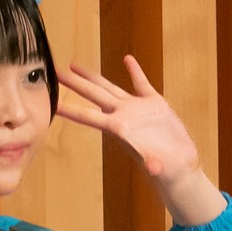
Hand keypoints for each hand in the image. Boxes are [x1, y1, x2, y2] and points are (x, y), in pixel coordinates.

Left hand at [58, 56, 227, 226]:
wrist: (179, 167)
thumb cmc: (166, 171)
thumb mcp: (158, 167)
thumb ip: (153, 164)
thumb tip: (153, 168)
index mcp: (119, 128)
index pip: (88, 116)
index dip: (70, 109)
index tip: (52, 101)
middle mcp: (123, 115)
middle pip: (93, 94)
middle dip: (75, 83)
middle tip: (56, 71)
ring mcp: (137, 109)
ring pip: (110, 87)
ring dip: (93, 76)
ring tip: (75, 65)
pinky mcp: (154, 104)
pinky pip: (141, 83)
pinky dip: (135, 71)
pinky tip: (127, 59)